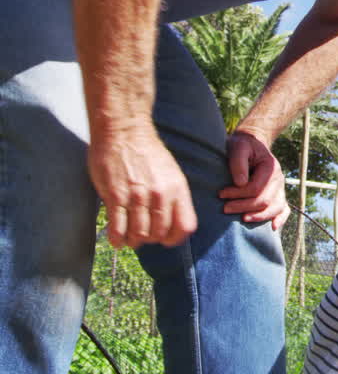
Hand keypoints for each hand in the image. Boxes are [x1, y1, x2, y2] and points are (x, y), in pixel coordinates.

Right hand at [89, 126, 197, 249]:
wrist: (124, 132)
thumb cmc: (147, 152)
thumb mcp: (171, 173)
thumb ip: (173, 197)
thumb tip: (171, 221)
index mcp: (178, 190)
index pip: (185, 226)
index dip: (175, 238)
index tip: (165, 239)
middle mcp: (160, 195)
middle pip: (159, 233)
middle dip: (151, 240)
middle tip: (143, 236)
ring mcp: (137, 197)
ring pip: (139, 233)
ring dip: (133, 241)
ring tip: (129, 239)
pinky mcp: (115, 196)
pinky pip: (118, 227)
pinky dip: (117, 238)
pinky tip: (116, 239)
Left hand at [220, 129, 289, 229]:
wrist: (252, 144)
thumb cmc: (242, 146)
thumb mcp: (238, 147)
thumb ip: (238, 162)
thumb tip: (240, 183)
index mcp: (270, 168)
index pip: (255, 188)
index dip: (237, 194)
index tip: (220, 194)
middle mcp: (278, 179)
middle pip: (265, 200)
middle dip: (244, 206)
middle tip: (224, 208)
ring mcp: (280, 188)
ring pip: (275, 208)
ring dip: (259, 216)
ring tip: (242, 219)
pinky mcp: (278, 195)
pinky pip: (284, 209)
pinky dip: (280, 219)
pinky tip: (273, 227)